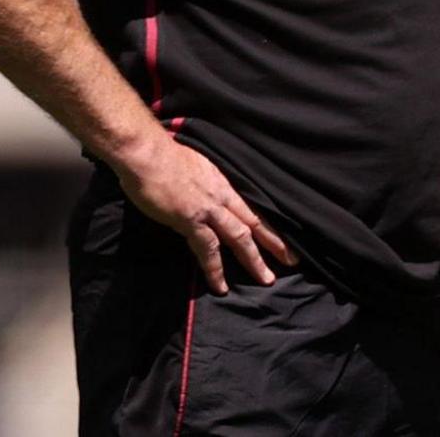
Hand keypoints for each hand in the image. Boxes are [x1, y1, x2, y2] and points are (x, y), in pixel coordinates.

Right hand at [112, 134, 294, 293]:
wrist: (146, 154)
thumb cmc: (164, 158)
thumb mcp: (196, 168)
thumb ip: (206, 185)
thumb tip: (207, 197)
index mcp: (223, 184)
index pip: (253, 207)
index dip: (269, 224)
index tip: (284, 237)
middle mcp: (222, 196)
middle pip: (255, 222)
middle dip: (275, 243)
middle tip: (293, 260)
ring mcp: (208, 208)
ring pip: (240, 237)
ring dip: (254, 260)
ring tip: (266, 279)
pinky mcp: (190, 219)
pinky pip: (208, 249)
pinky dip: (215, 269)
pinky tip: (220, 285)